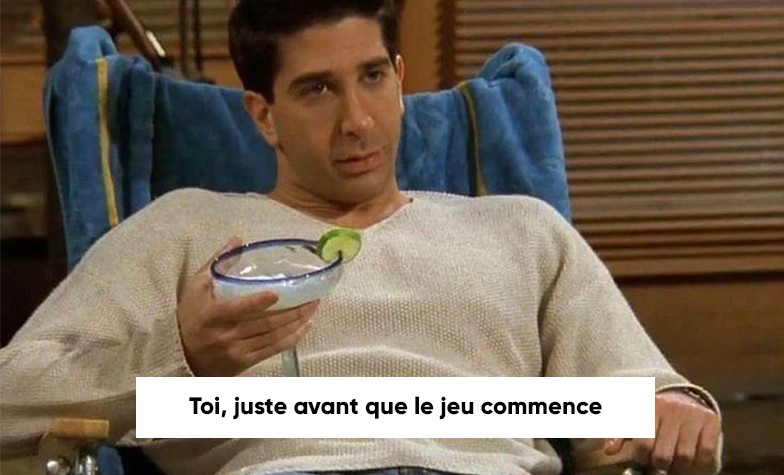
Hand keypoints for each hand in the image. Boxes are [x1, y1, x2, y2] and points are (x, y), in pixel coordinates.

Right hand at [176, 237, 318, 375]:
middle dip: (293, 309)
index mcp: (213, 314)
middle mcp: (226, 334)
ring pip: (273, 336)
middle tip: (313, 296)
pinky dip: (293, 338)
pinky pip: (274, 350)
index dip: (258, 302)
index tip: (277, 293)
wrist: (181, 357)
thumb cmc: (190, 317)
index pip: (238, 309)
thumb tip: (238, 239)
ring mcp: (237, 350)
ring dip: (297, 322)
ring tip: (313, 307)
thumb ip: (219, 263)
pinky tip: (305, 326)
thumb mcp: (196, 288)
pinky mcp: (245, 362)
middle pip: (265, 322)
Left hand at [604, 390, 720, 473]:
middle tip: (658, 459)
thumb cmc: (651, 412)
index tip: (642, 457)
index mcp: (648, 406)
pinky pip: (707, 451)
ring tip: (673, 457)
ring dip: (678, 463)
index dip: (641, 458)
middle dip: (659, 463)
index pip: (643, 445)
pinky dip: (699, 459)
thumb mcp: (632, 416)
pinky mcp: (710, 419)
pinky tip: (691, 453)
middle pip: (663, 455)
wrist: (679, 394)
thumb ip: (618, 434)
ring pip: (685, 456)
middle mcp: (671, 408)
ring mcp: (692, 413)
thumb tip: (609, 451)